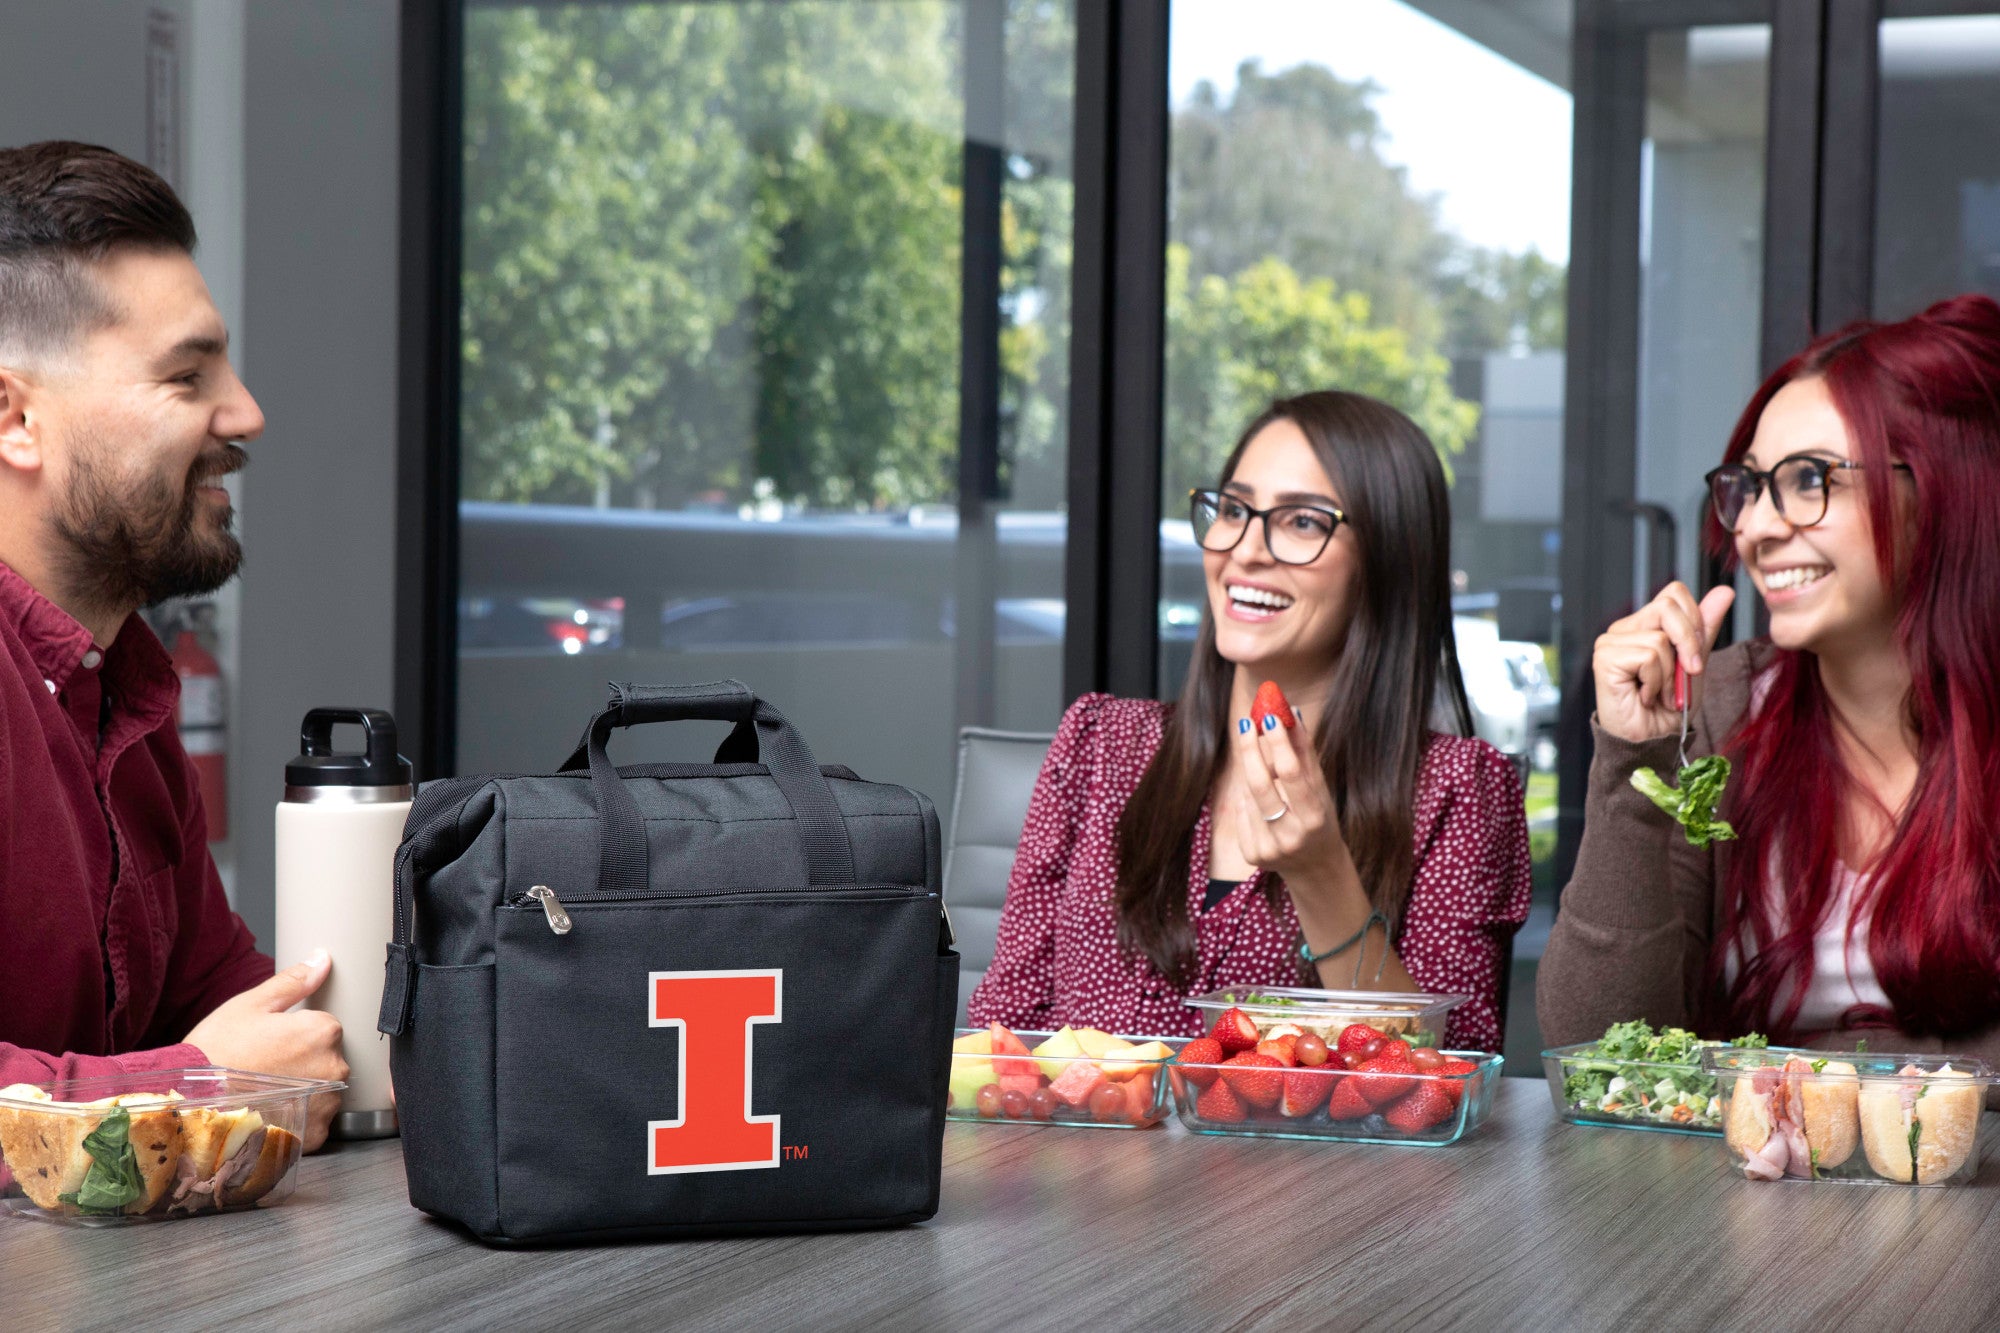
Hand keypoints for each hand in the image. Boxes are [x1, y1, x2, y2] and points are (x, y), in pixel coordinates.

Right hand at [185, 951, 347, 1151]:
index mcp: (322, 1031)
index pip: (326, 1026)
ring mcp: (326, 1103)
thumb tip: (323, 959)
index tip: (273, 1042)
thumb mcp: (251, 1006)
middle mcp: (334, 1068)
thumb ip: (294, 982)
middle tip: (265, 1066)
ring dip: (304, 1090)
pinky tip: (270, 1111)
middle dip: (304, 1060)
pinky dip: (297, 1117)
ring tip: (265, 1091)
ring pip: (324, 1089)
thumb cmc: (216, 1052)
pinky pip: (315, 1120)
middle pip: (328, 1057)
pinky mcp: (315, 1134)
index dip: (297, 1032)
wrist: (188, 1105)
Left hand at [1233, 705, 1350, 892]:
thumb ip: (1304, 753)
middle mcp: (1290, 836)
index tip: (1269, 717)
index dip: (1278, 744)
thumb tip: (1291, 712)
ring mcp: (1268, 848)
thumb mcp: (1320, 789)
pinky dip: (1249, 799)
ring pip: (1248, 795)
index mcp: (1313, 819)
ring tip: (1264, 768)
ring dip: (1254, 775)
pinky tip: (1263, 803)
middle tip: (1246, 723)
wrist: (1315, 867)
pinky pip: (1242, 812)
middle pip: (1260, 784)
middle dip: (1251, 750)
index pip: (1291, 774)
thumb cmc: (1320, 819)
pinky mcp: (1251, 855)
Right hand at [1593, 582, 1735, 743]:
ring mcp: (1610, 642)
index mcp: (1643, 625)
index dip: (1694, 620)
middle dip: (1689, 643)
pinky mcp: (1605, 658)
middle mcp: (1623, 629)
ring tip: (1659, 692)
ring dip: (1671, 673)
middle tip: (1688, 673)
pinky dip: (1656, 681)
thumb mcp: (1694, 663)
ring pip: (1660, 638)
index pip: (1673, 594)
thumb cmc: (1670, 707)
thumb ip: (1704, 628)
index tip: (1696, 655)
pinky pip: (1648, 657)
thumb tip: (1723, 591)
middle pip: (1668, 606)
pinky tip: (1644, 696)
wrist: (1654, 741)